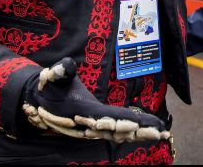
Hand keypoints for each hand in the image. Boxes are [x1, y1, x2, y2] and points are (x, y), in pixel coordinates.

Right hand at [22, 57, 169, 142]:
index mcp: (84, 112)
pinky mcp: (98, 128)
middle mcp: (91, 124)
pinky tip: (150, 133)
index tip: (141, 124)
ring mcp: (95, 128)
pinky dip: (134, 134)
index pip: (109, 118)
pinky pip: (119, 133)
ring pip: (121, 134)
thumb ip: (59, 70)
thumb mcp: (52, 76)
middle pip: (120, 130)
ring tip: (162, 134)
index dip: (125, 121)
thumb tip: (65, 66)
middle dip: (140, 132)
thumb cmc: (50, 87)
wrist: (40, 102)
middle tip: (161, 133)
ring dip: (141, 135)